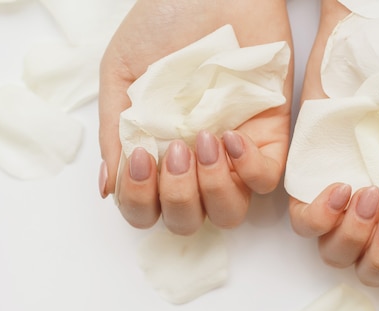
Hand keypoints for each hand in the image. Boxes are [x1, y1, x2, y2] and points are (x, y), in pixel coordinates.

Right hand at [98, 0, 292, 234]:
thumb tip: (107, 188)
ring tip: (201, 141)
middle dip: (176, 198)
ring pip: (230, 211)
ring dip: (212, 189)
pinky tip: (230, 134)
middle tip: (174, 150)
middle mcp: (195, 162)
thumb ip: (114, 133)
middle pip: (188, 220)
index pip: (148, 208)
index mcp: (158, 152)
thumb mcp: (122, 75)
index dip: (140, 201)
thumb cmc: (162, 22)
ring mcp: (233, 151)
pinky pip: (267, 179)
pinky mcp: (270, 133)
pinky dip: (248, 168)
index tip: (139, 159)